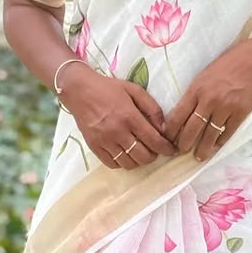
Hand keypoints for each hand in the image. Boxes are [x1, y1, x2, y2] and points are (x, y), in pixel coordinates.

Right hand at [58, 63, 176, 169]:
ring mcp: (104, 141)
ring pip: (128, 163)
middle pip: (143, 156)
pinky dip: (122, 163)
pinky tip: (125, 153)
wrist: (79, 90)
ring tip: (140, 151)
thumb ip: (152, 108)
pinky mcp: (94, 147)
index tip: (172, 151)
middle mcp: (117, 132)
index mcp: (129, 116)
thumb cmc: (109, 88)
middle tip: (154, 150)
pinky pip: (112, 164)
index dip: (166, 148)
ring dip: (138, 161)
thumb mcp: (135, 90)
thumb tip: (164, 128)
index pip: (154, 140)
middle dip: (153, 156)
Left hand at [163, 37, 251, 160]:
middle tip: (180, 152)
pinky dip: (220, 142)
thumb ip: (192, 96)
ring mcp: (226, 108)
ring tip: (199, 156)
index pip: (177, 116)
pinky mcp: (241, 113)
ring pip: (209, 135)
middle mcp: (209, 100)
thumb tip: (181, 116)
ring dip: (203, 148)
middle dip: (183, 144)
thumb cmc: (225, 67)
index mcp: (196, 89)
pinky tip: (216, 145)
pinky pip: (227, 133)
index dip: (171, 131)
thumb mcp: (202, 77)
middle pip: (191, 129)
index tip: (167, 139)